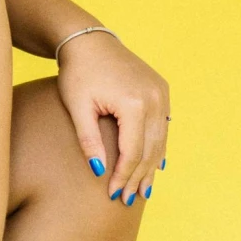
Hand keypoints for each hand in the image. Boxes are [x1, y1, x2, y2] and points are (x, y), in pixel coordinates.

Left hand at [55, 31, 169, 203]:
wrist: (89, 41)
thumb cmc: (77, 73)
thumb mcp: (78, 108)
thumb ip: (89, 141)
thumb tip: (98, 173)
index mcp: (133, 104)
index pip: (132, 151)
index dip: (123, 176)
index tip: (113, 194)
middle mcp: (154, 98)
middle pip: (150, 149)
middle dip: (138, 177)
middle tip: (128, 199)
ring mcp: (161, 93)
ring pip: (160, 140)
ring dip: (151, 167)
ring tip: (143, 191)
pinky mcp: (161, 89)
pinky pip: (163, 126)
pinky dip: (157, 147)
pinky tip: (154, 166)